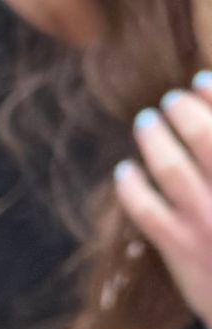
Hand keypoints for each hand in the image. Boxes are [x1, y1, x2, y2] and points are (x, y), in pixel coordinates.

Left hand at [118, 81, 211, 328]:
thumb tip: (203, 123)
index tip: (201, 81)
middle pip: (203, 136)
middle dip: (183, 109)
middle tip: (170, 100)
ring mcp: (205, 220)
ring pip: (170, 167)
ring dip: (154, 138)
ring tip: (146, 121)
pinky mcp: (180, 247)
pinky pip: (146, 209)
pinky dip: (131, 186)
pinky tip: (124, 172)